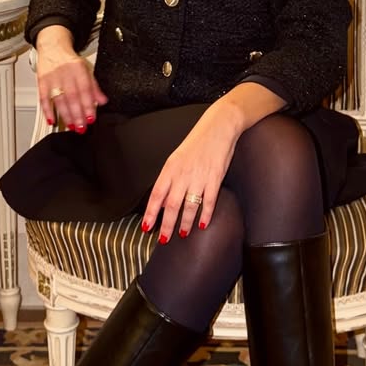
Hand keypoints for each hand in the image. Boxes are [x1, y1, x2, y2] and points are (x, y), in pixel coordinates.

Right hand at [36, 26, 107, 131]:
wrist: (52, 47)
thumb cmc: (70, 61)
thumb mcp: (86, 69)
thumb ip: (94, 86)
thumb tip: (103, 101)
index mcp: (78, 69)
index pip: (85, 89)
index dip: (88, 105)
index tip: (91, 118)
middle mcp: (65, 73)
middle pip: (72, 96)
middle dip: (77, 114)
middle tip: (81, 127)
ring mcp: (52, 77)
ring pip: (59, 99)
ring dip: (65, 115)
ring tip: (71, 126)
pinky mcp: (41, 82)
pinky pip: (43, 98)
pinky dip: (47, 111)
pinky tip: (51, 120)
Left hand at [141, 101, 243, 241]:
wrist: (219, 127)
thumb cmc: (197, 142)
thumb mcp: (177, 158)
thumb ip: (170, 179)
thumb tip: (162, 200)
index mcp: (170, 168)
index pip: (157, 194)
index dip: (151, 213)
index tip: (146, 227)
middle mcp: (183, 174)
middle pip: (172, 204)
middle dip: (167, 224)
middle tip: (164, 239)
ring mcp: (200, 176)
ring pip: (190, 206)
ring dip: (185, 222)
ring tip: (183, 233)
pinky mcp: (215, 178)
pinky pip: (209, 201)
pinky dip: (206, 214)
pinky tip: (203, 224)